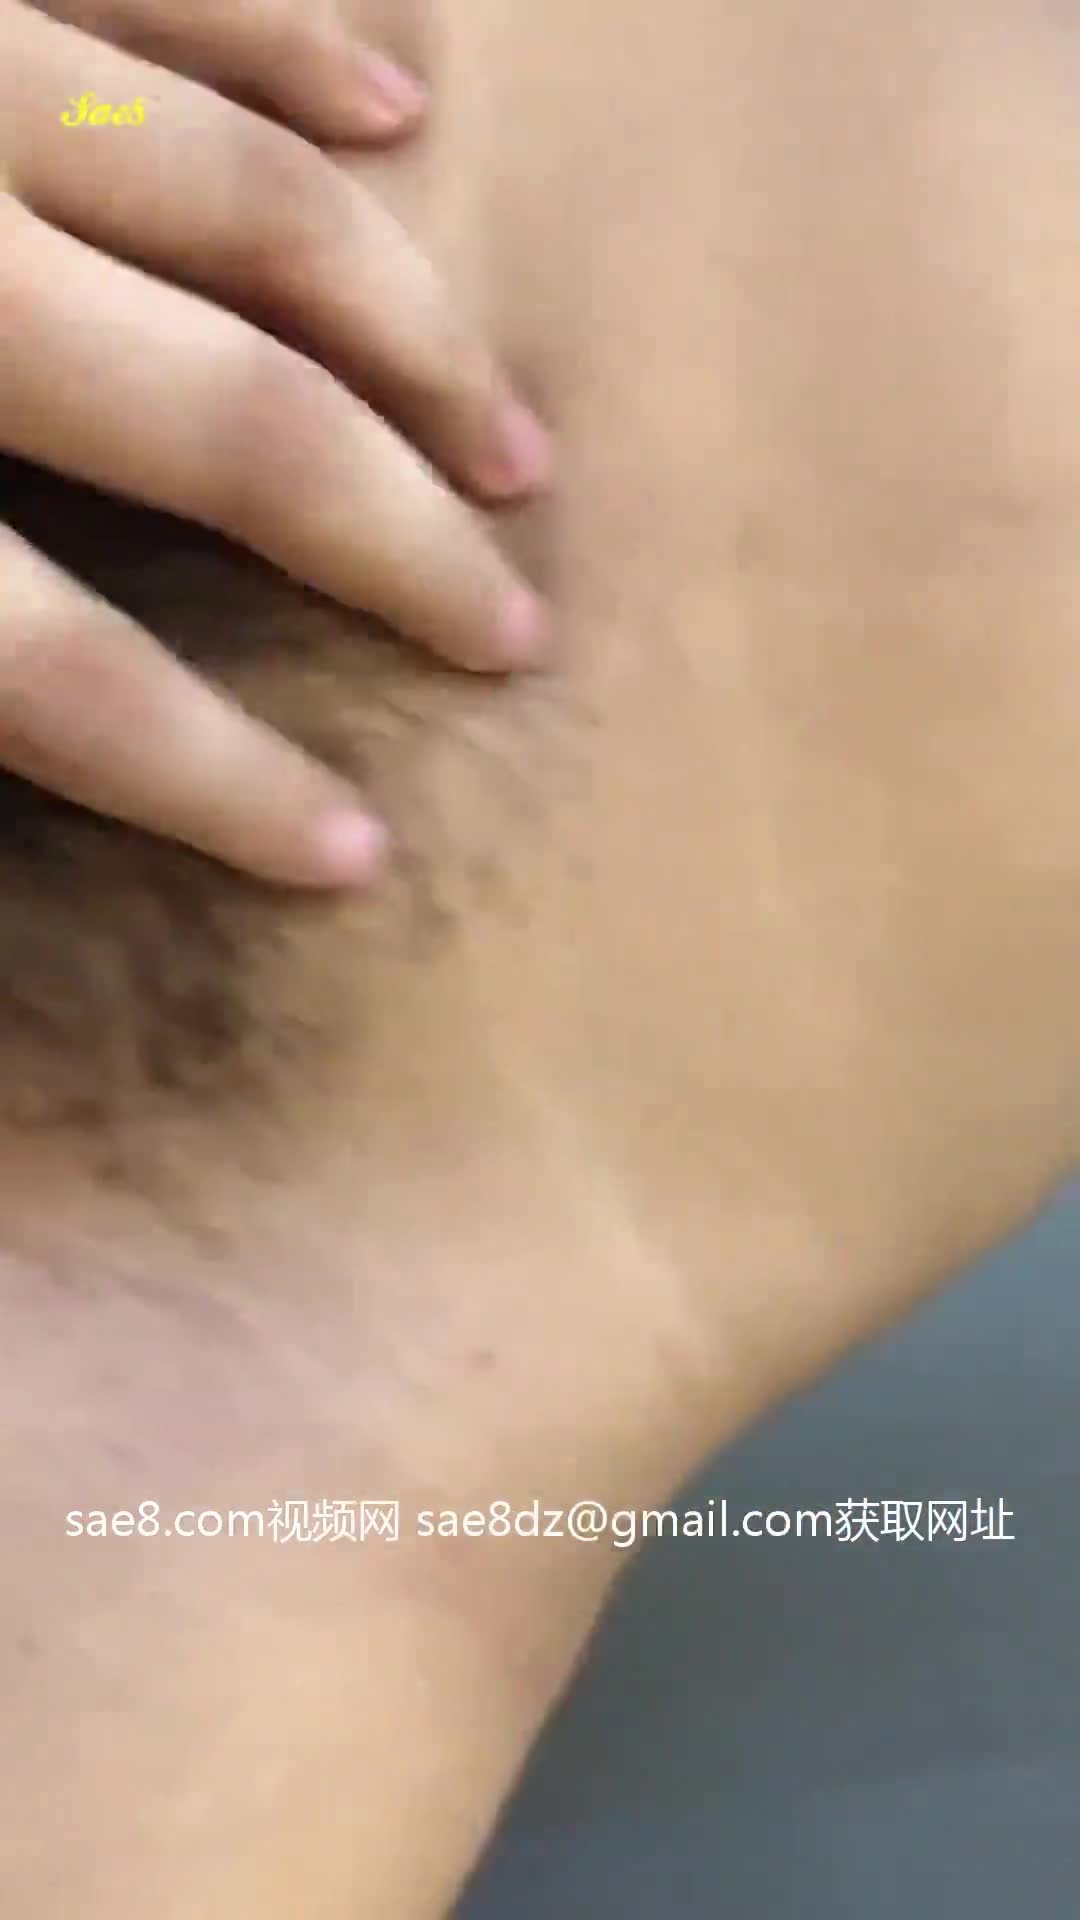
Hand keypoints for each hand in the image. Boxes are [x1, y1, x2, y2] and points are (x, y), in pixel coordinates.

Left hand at [0, 0, 551, 884]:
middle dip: (391, 546)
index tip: (345, 855)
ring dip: (408, 334)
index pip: (68, 673)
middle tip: (506, 630)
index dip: (214, 782)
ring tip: (507, 444)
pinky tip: (395, 103)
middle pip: (234, 428)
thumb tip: (18, 761)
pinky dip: (293, 46)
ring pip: (251, 205)